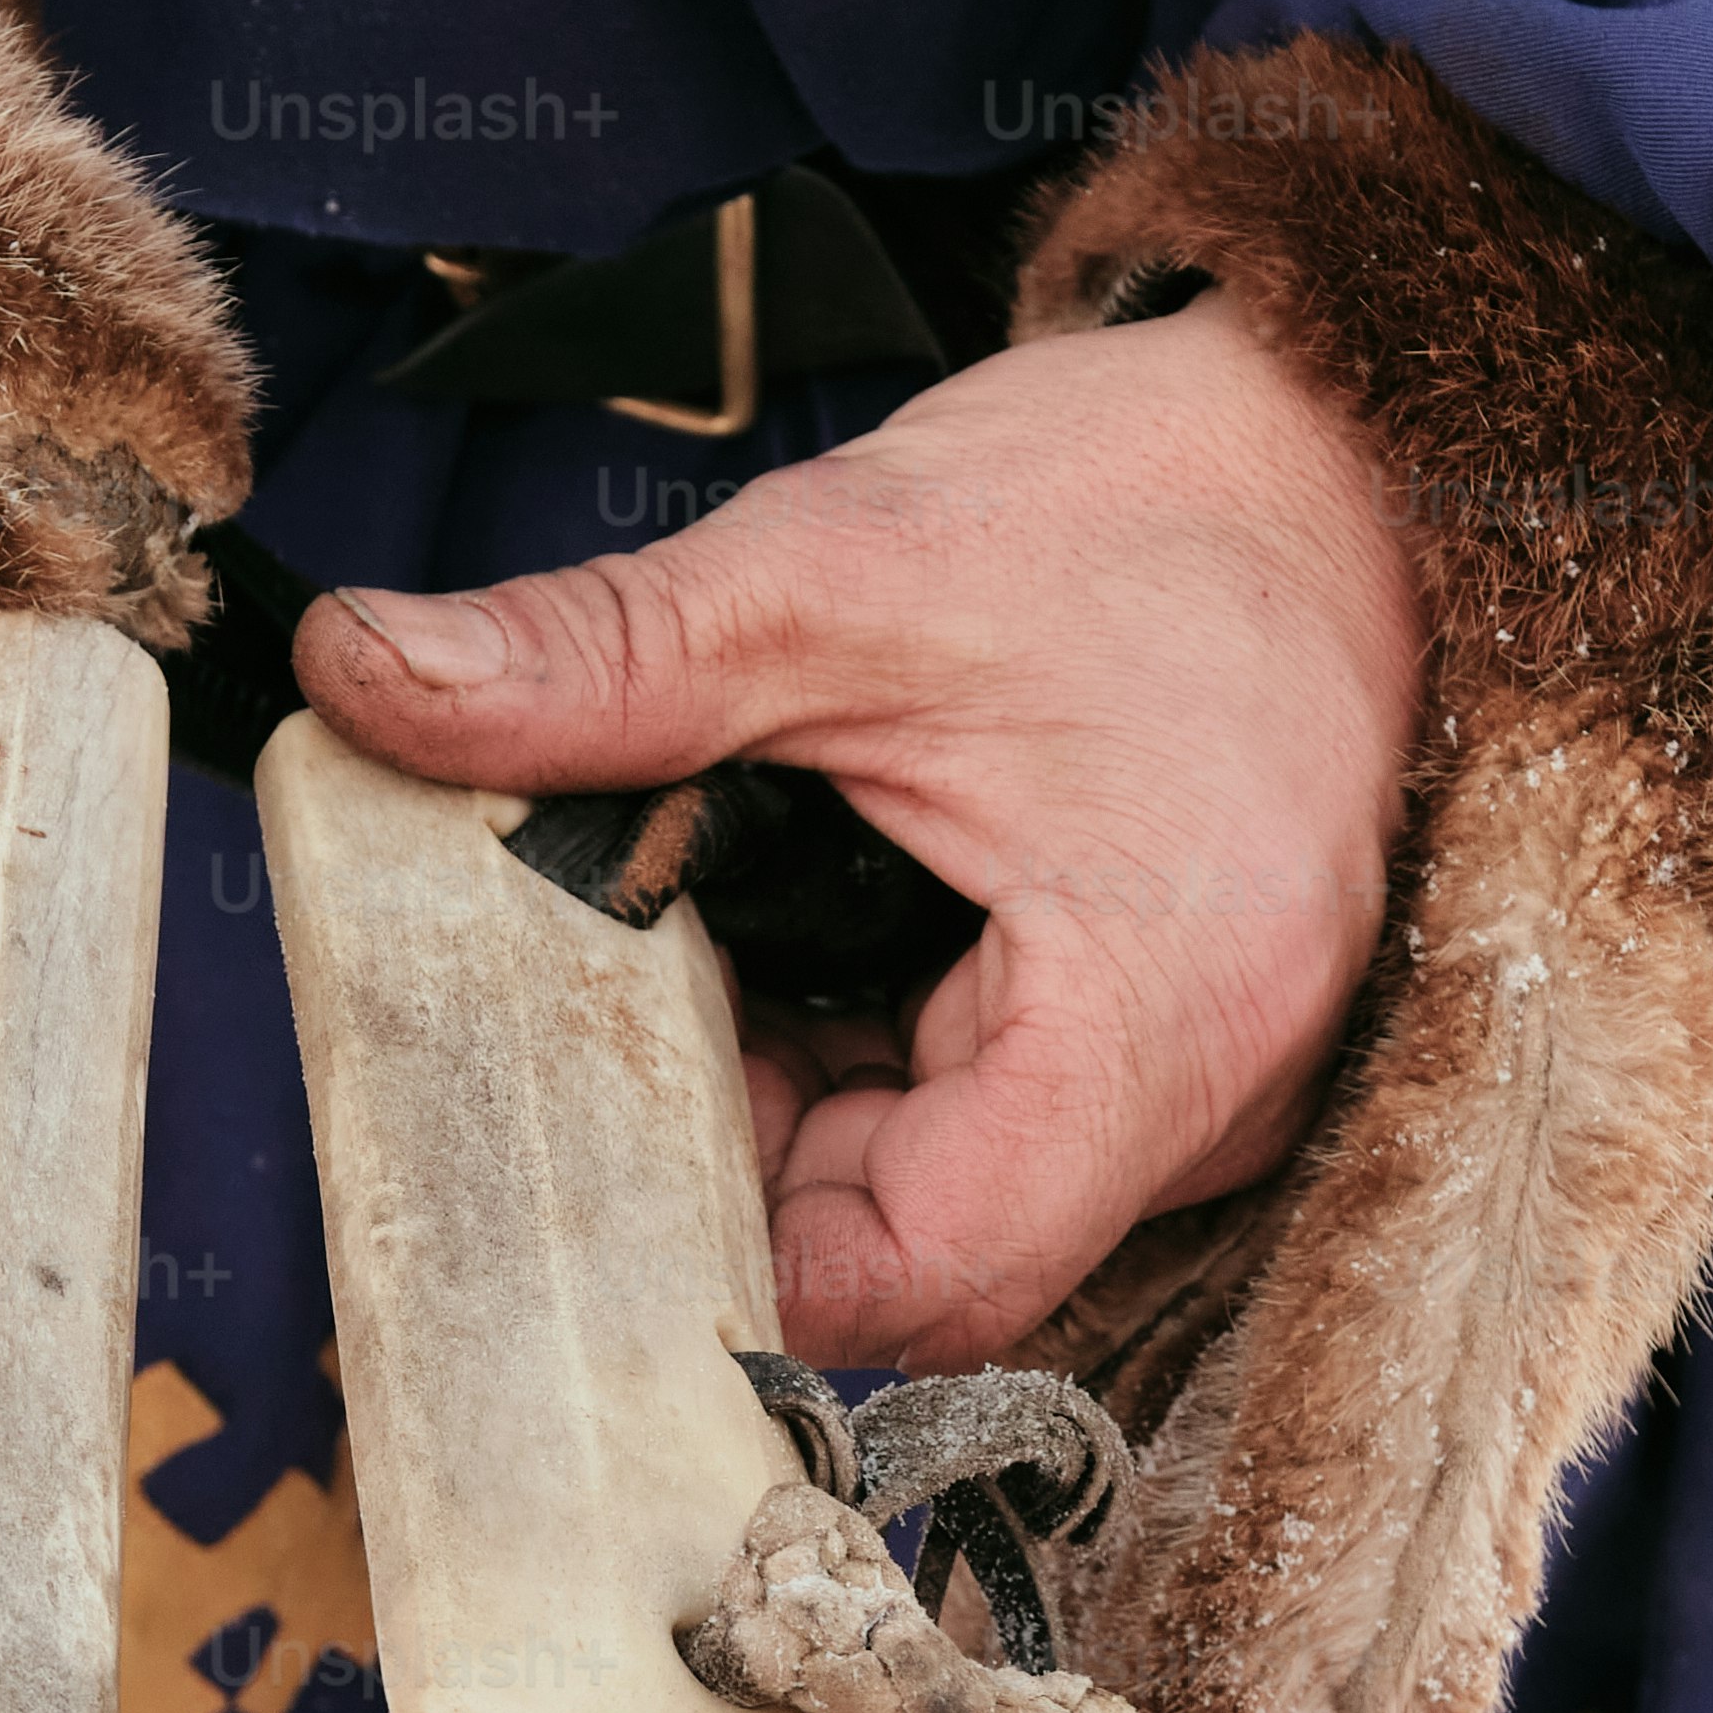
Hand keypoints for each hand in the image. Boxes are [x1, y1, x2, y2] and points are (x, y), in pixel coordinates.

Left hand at [293, 296, 1421, 1364]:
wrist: (1350, 432)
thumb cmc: (1151, 495)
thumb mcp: (840, 568)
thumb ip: (599, 662)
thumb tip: (362, 676)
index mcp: (1164, 1016)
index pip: (925, 1280)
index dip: (736, 1249)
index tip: (598, 1128)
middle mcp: (1220, 1093)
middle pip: (923, 1253)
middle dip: (747, 1149)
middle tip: (626, 988)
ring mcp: (1215, 1079)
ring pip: (950, 1188)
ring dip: (805, 1095)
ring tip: (725, 926)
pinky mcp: (1184, 1038)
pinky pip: (1001, 1118)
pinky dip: (882, 1054)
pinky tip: (823, 921)